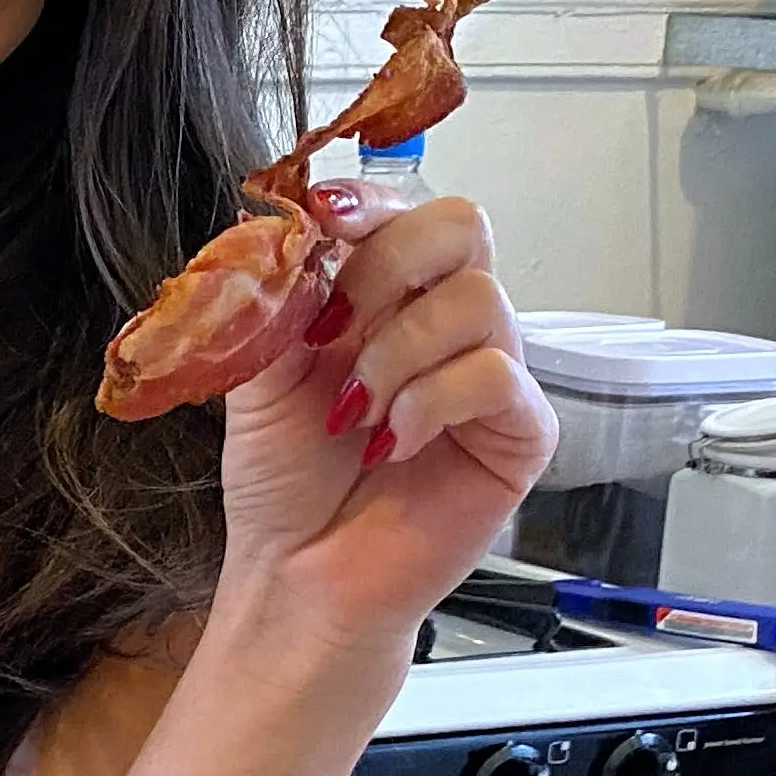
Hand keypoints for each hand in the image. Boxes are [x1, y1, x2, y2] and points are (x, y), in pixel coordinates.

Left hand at [214, 190, 557, 647]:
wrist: (297, 574)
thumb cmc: (284, 483)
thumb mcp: (254, 376)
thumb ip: (271, 301)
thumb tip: (281, 231)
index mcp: (382, 299)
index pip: (405, 210)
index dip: (369, 201)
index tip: (321, 218)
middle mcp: (443, 324)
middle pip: (463, 226)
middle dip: (386, 267)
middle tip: (333, 331)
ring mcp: (489, 374)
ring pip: (476, 300)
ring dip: (395, 354)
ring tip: (353, 412)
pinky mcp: (520, 430)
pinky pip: (494, 375)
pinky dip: (428, 403)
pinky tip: (390, 442)